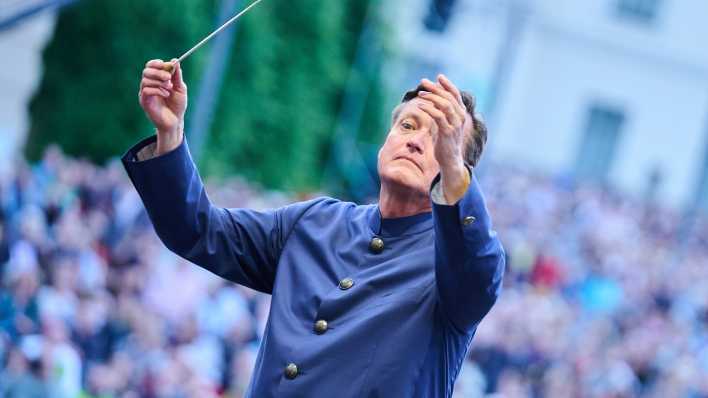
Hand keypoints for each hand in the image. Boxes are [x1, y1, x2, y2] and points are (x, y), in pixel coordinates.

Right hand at [139, 59, 187, 154]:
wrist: (176, 121)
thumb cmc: (177, 105)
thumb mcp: (180, 88)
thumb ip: (177, 75)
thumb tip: (174, 61)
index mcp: (156, 79)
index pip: (150, 66)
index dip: (156, 63)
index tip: (165, 65)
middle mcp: (148, 85)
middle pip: (146, 71)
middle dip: (158, 72)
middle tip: (168, 78)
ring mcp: (145, 93)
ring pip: (145, 80)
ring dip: (159, 82)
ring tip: (169, 89)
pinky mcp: (144, 102)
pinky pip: (146, 90)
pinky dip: (157, 90)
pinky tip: (166, 95)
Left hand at [417, 75, 469, 202]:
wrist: (450, 161)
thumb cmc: (446, 143)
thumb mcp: (446, 125)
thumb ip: (443, 113)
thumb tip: (434, 100)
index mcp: (461, 114)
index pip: (456, 95)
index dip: (448, 84)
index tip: (439, 77)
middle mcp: (460, 117)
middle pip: (448, 97)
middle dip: (436, 88)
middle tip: (424, 82)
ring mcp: (455, 125)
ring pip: (444, 104)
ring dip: (432, 97)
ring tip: (421, 93)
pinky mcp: (447, 132)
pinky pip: (438, 116)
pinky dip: (429, 109)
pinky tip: (420, 105)